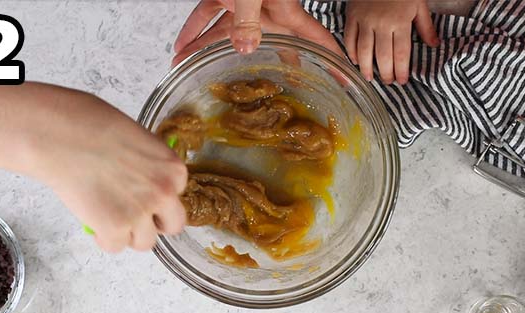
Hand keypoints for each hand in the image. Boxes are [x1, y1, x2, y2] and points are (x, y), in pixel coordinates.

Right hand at [27, 89, 187, 252]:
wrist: (64, 137)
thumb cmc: (92, 127)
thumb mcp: (136, 140)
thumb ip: (147, 166)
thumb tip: (138, 182)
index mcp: (173, 169)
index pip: (176, 197)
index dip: (156, 199)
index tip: (140, 196)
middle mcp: (164, 194)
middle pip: (171, 226)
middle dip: (153, 223)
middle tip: (131, 216)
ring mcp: (141, 214)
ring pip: (144, 242)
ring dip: (128, 234)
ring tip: (108, 217)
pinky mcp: (115, 229)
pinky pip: (115, 246)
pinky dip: (104, 238)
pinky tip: (94, 220)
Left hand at [174, 0, 342, 64]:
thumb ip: (247, 19)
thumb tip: (245, 49)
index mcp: (286, 10)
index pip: (316, 38)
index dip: (331, 58)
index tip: (343, 77)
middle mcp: (268, 11)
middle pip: (266, 45)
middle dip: (259, 68)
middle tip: (256, 92)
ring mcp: (246, 4)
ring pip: (226, 33)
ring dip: (205, 51)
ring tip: (187, 72)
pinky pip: (209, 14)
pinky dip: (193, 29)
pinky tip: (181, 45)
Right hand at [345, 0, 438, 84]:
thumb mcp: (419, 4)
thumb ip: (425, 26)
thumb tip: (434, 45)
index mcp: (401, 21)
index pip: (401, 53)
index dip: (401, 70)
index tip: (402, 81)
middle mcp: (382, 24)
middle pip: (383, 56)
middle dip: (385, 73)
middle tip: (388, 83)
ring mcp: (364, 21)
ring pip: (363, 51)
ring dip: (366, 68)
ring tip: (369, 78)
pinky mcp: (352, 17)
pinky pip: (349, 39)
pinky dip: (351, 52)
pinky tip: (355, 61)